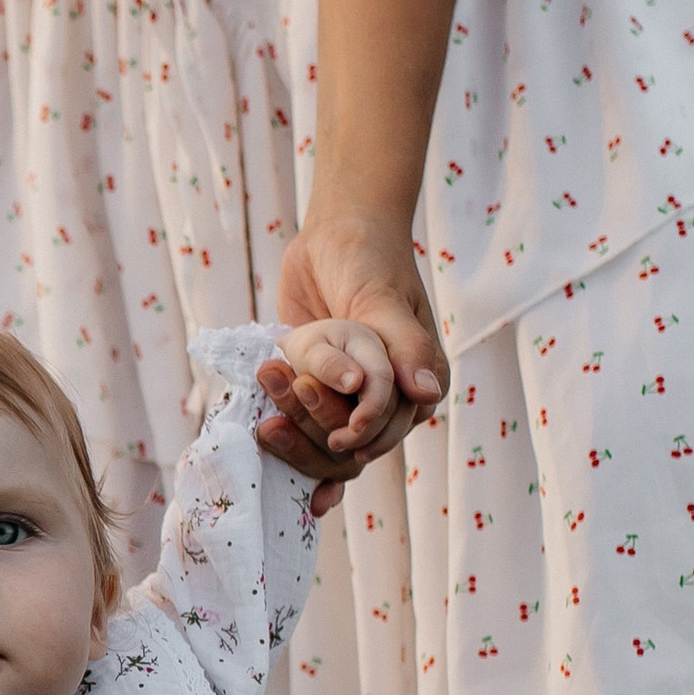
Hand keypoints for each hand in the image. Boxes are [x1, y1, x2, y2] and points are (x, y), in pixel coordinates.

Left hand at [259, 213, 447, 492]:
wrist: (333, 237)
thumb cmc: (368, 260)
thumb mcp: (383, 299)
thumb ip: (405, 346)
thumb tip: (426, 394)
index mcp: (419, 378)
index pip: (394, 425)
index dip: (365, 434)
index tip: (337, 436)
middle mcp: (391, 394)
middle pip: (359, 441)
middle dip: (321, 431)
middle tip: (281, 418)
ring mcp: (353, 396)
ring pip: (331, 441)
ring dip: (299, 440)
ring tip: (267, 426)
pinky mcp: (321, 392)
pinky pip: (308, 428)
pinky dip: (294, 445)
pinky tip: (281, 456)